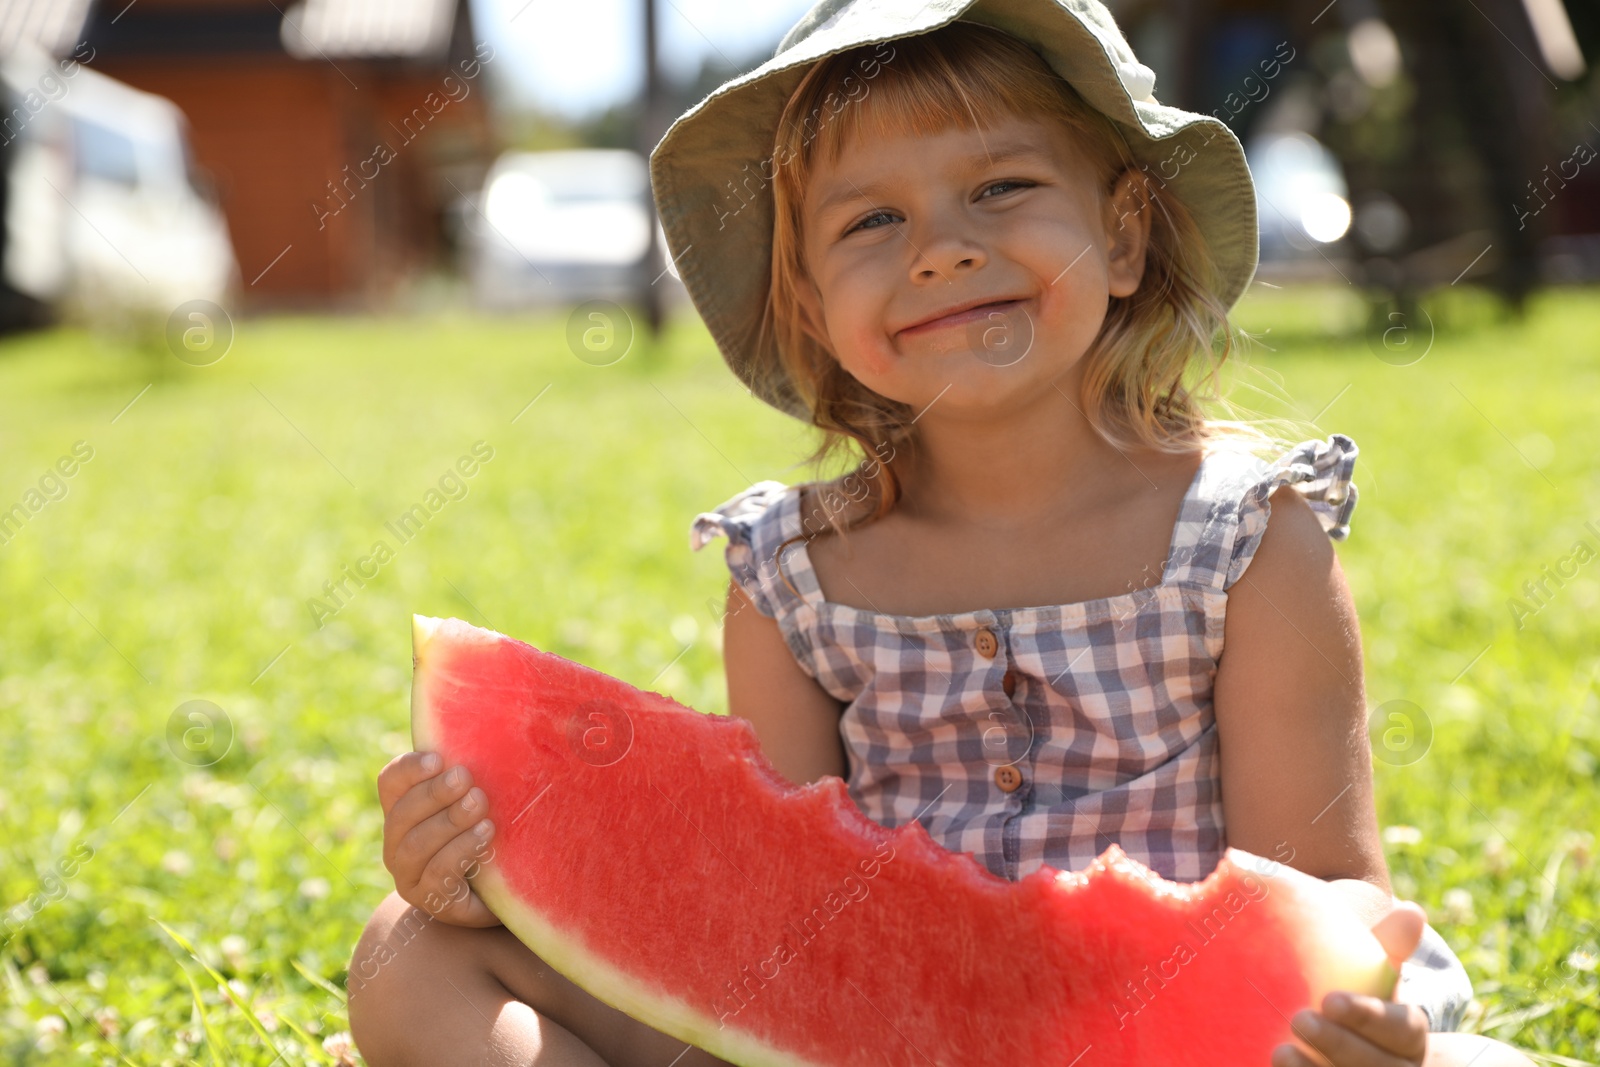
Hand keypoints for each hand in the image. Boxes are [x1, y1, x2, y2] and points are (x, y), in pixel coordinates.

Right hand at [377, 751, 500, 926]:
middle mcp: (397, 845)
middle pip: (401, 815)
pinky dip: (461, 850)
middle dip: (433, 794)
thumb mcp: (475, 802)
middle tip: (464, 778)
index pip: (390, 783)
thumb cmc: (486, 836)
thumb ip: (468, 777)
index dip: (409, 769)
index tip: (437, 758)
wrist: (496, 895)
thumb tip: (491, 728)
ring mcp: (410, 877)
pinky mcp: (433, 902)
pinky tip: (485, 833)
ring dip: (448, 821)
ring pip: (415, 846)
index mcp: (402, 813)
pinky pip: (438, 875)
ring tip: (478, 803)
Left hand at [1272, 901, 1428, 1066]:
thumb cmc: (1354, 997)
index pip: (1401, 1028)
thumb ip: (1389, 947)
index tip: (1330, 999)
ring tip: (1279, 1052)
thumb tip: (1412, 911)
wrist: (1340, 1050)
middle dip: (1340, 1045)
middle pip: (1380, 1066)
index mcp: (1408, 1034)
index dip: (1368, 1017)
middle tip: (1299, 1020)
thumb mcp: (1371, 973)